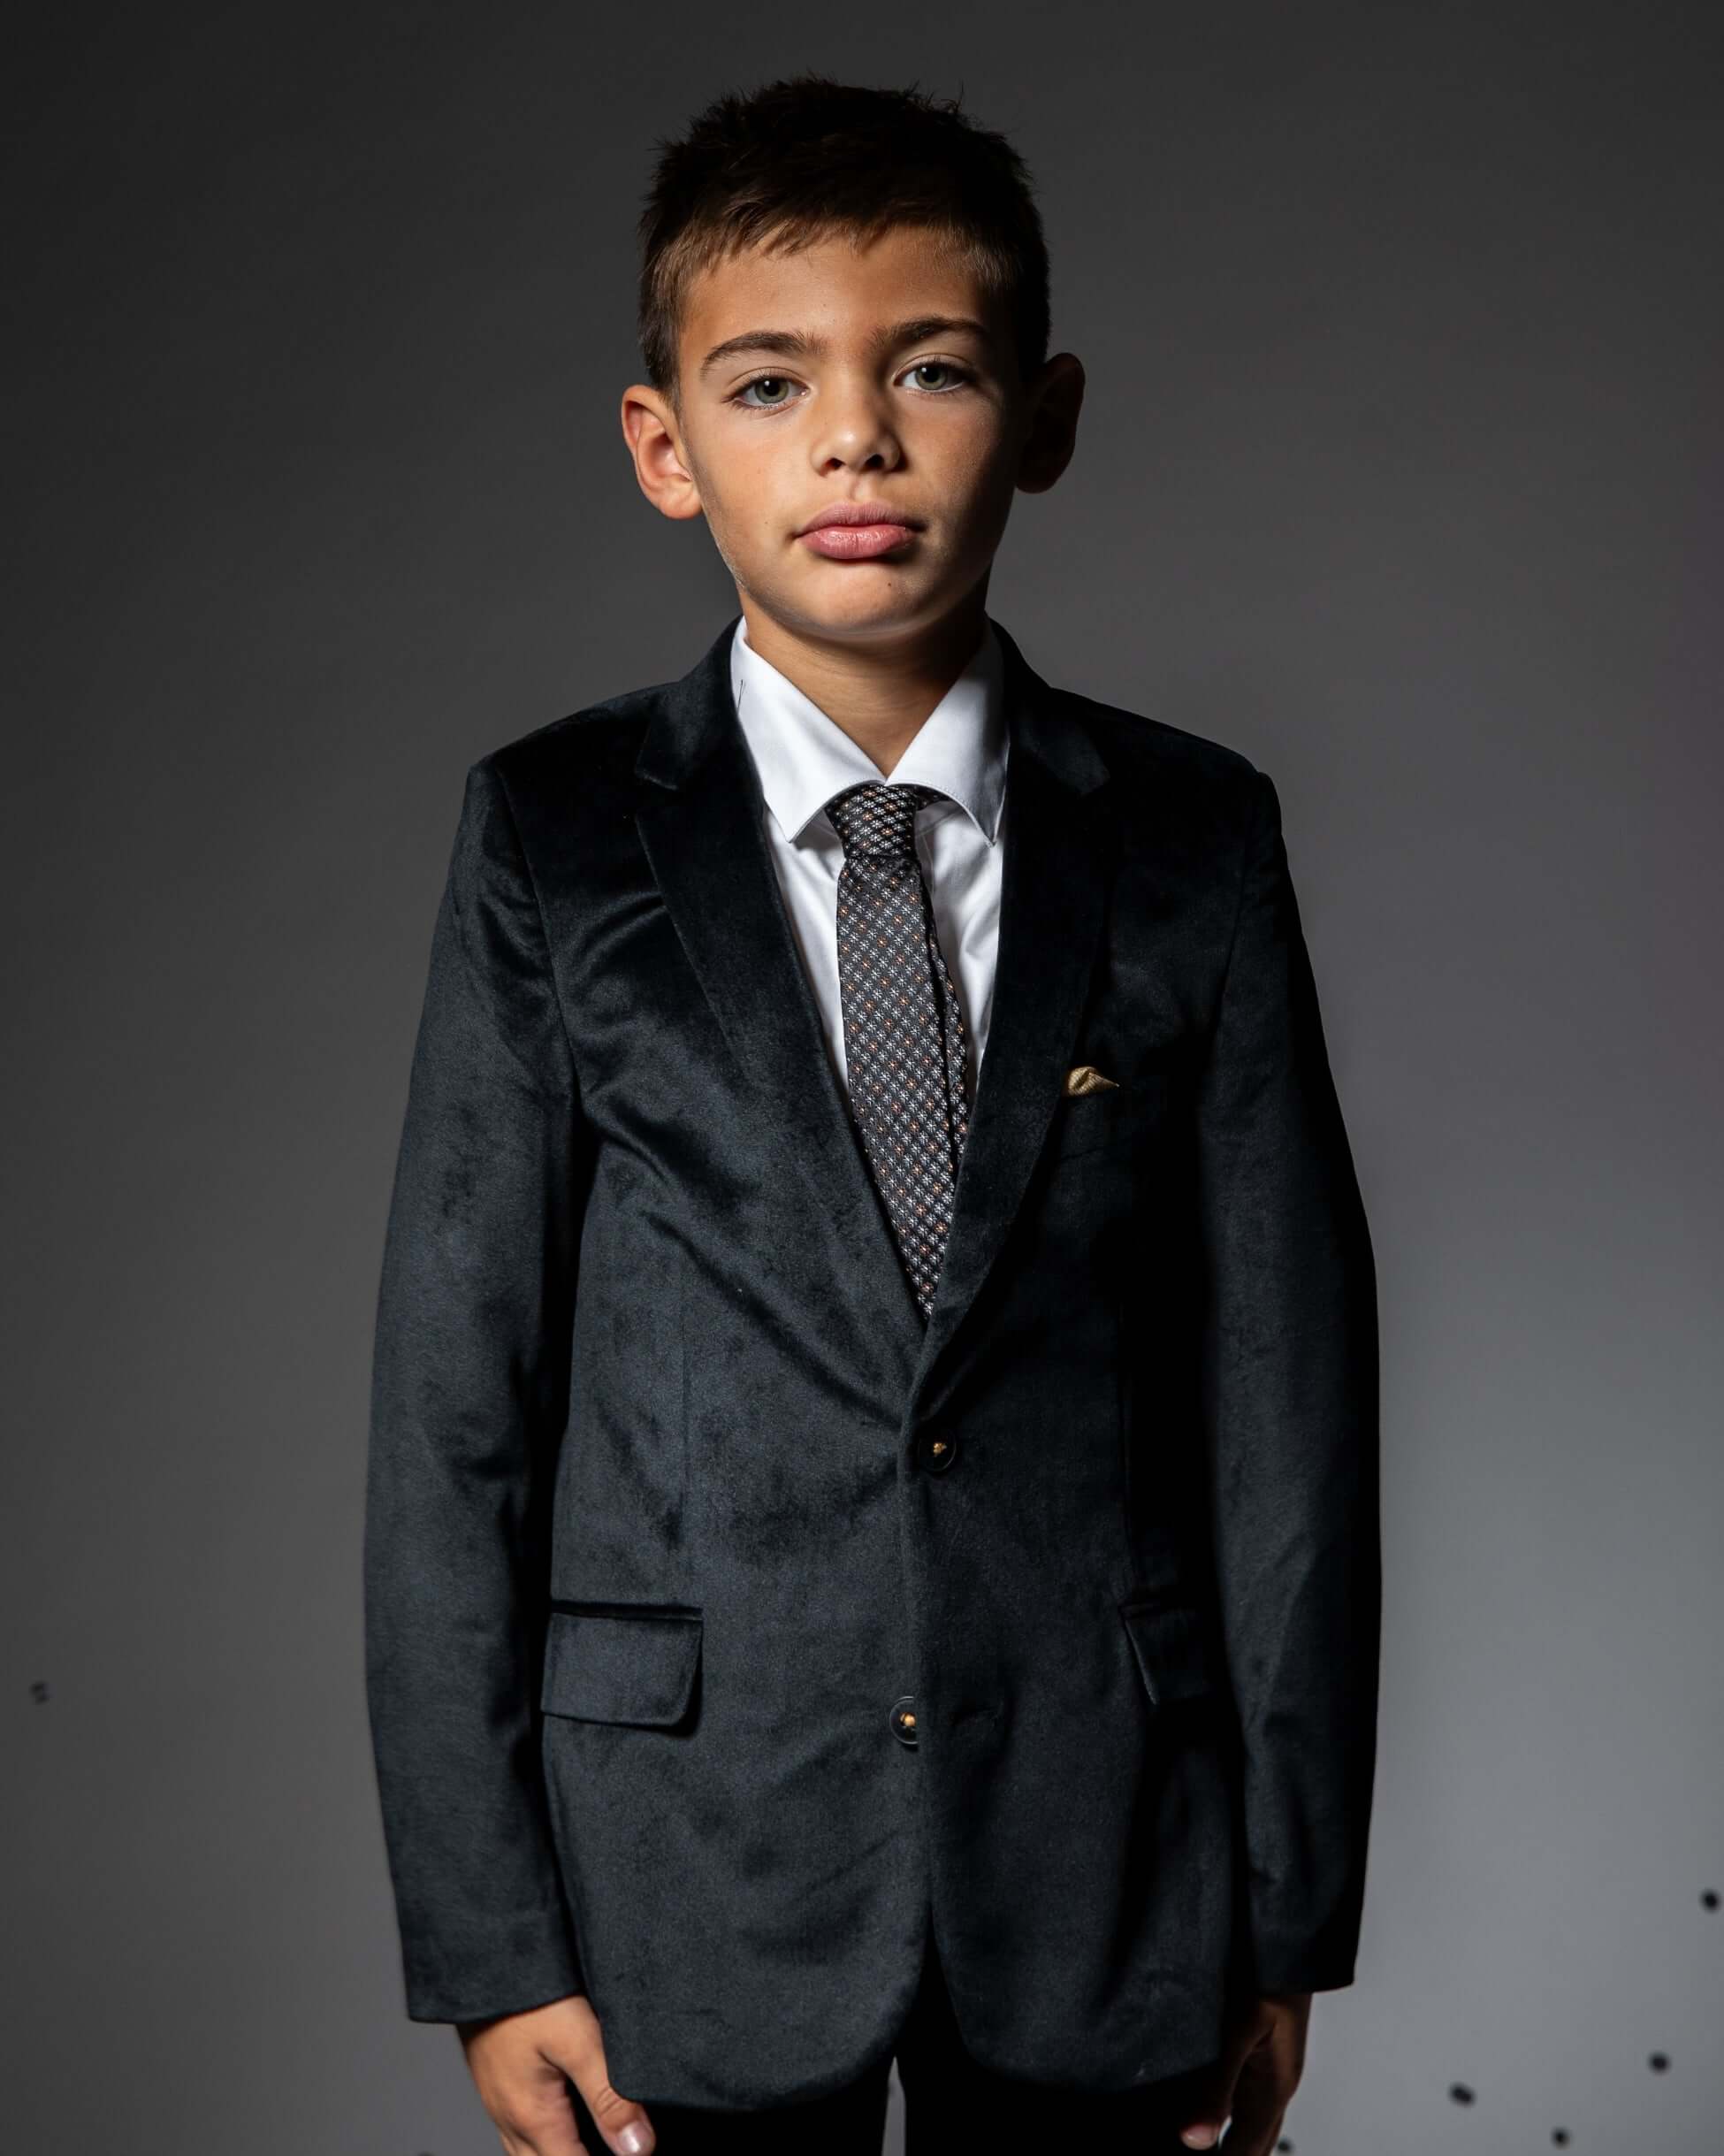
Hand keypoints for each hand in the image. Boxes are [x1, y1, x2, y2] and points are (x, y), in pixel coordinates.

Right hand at [457, 1993, 655, 2155]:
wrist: (479, 1956)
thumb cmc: (526, 1994)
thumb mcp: (578, 2040)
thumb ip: (609, 2095)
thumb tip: (637, 2148)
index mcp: (533, 2117)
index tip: (633, 2154)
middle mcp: (509, 2116)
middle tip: (615, 2148)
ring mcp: (497, 2098)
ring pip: (527, 2151)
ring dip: (558, 2153)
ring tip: (590, 2141)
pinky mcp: (494, 2076)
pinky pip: (516, 2126)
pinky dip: (542, 2136)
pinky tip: (561, 2115)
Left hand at [1177, 1990, 1310, 2152]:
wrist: (1289, 1942)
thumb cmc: (1269, 1979)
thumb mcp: (1240, 2031)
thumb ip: (1217, 2088)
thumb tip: (1194, 2142)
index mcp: (1273, 2091)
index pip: (1246, 2152)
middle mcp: (1277, 2087)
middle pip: (1255, 2144)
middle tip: (1194, 2153)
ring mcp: (1275, 2072)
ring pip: (1256, 2124)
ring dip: (1234, 2141)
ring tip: (1204, 2142)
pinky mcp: (1268, 2054)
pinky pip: (1250, 2099)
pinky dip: (1233, 2115)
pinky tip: (1215, 2109)